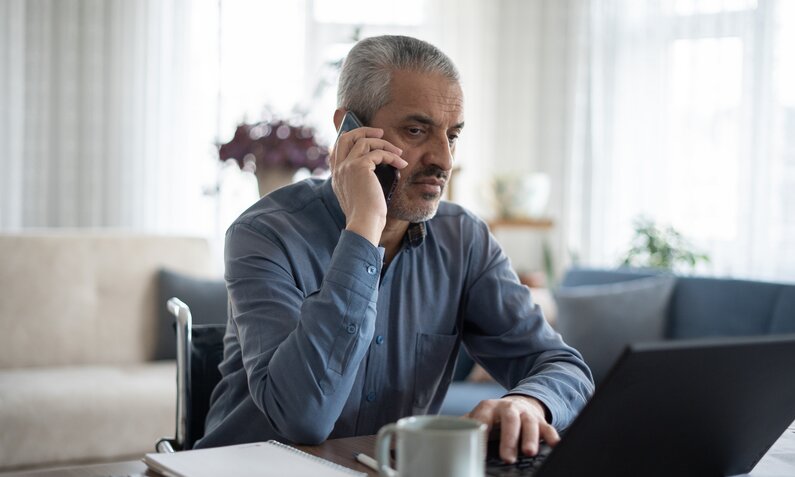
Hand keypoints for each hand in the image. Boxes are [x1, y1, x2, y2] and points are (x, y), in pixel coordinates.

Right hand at [330, 127, 406, 244]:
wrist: (364, 224)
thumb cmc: (366, 216)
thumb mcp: (359, 196)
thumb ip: (359, 181)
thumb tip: (373, 170)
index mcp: (336, 175)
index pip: (336, 148)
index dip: (350, 139)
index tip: (364, 137)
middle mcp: (339, 168)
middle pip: (346, 137)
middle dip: (364, 131)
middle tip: (380, 132)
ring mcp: (347, 166)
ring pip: (364, 141)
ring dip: (384, 144)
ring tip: (398, 152)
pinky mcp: (360, 167)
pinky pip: (378, 153)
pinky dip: (392, 156)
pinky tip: (401, 165)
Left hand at [466, 395, 559, 462]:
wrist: (519, 403)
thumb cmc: (495, 416)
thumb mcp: (480, 417)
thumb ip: (466, 424)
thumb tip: (446, 433)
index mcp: (489, 407)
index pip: (483, 418)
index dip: (481, 432)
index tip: (478, 447)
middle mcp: (509, 408)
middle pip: (509, 420)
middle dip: (509, 439)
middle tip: (507, 457)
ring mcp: (526, 414)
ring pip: (530, 423)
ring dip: (530, 437)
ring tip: (529, 452)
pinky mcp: (541, 421)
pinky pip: (548, 427)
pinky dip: (552, 436)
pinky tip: (554, 444)